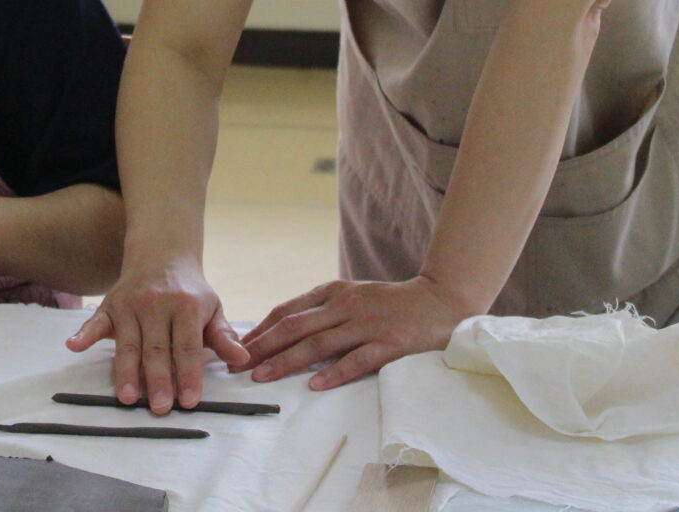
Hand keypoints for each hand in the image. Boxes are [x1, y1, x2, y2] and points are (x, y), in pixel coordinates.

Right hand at [65, 252, 249, 414]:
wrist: (162, 253)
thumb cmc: (190, 291)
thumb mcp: (212, 308)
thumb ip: (224, 336)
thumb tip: (242, 360)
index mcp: (185, 306)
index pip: (187, 346)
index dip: (189, 373)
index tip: (189, 400)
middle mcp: (156, 304)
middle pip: (157, 348)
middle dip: (158, 379)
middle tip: (160, 408)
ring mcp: (130, 304)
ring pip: (128, 343)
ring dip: (126, 370)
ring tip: (128, 398)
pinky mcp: (110, 304)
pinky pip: (95, 321)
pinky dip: (83, 333)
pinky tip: (74, 346)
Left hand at [240, 275, 475, 389]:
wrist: (440, 300)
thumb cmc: (392, 303)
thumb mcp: (352, 297)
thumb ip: (322, 310)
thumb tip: (283, 329)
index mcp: (333, 293)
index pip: (287, 311)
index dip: (261, 329)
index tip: (238, 347)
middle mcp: (346, 306)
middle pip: (295, 327)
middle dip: (263, 346)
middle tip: (237, 365)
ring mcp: (367, 324)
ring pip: (318, 344)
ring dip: (286, 361)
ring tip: (263, 376)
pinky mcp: (389, 343)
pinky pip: (357, 360)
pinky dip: (334, 373)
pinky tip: (315, 385)